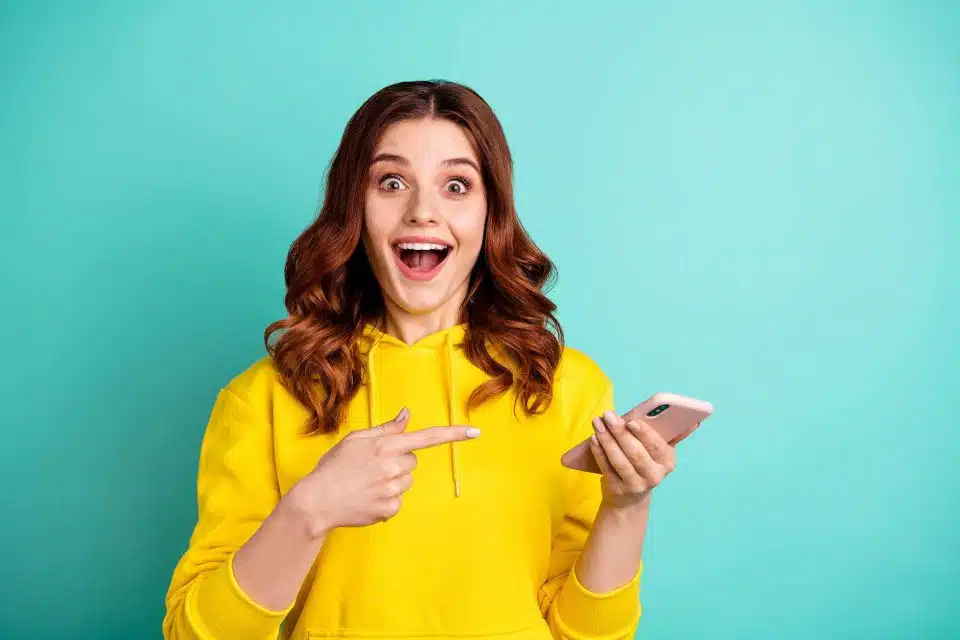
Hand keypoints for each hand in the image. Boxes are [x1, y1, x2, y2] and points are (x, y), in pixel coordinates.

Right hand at [287, 408, 479, 535]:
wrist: (316, 501)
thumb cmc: (334, 467)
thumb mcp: (356, 440)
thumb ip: (386, 429)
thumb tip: (407, 414)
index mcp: (385, 445)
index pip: (426, 438)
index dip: (453, 435)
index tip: (475, 432)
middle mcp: (392, 466)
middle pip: (413, 461)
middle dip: (398, 462)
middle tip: (372, 467)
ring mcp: (392, 490)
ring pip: (406, 481)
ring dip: (393, 481)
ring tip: (367, 484)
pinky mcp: (390, 509)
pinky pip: (398, 501)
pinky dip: (386, 500)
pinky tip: (367, 498)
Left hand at [589, 410, 676, 509]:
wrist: (630, 496)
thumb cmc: (645, 463)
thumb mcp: (660, 452)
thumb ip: (673, 435)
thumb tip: (694, 422)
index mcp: (668, 461)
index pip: (657, 447)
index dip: (644, 434)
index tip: (632, 421)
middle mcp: (654, 475)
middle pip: (636, 453)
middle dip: (620, 432)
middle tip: (608, 415)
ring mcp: (635, 485)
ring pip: (619, 460)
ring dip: (606, 439)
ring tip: (598, 423)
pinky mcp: (617, 489)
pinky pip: (606, 468)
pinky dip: (599, 452)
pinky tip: (594, 438)